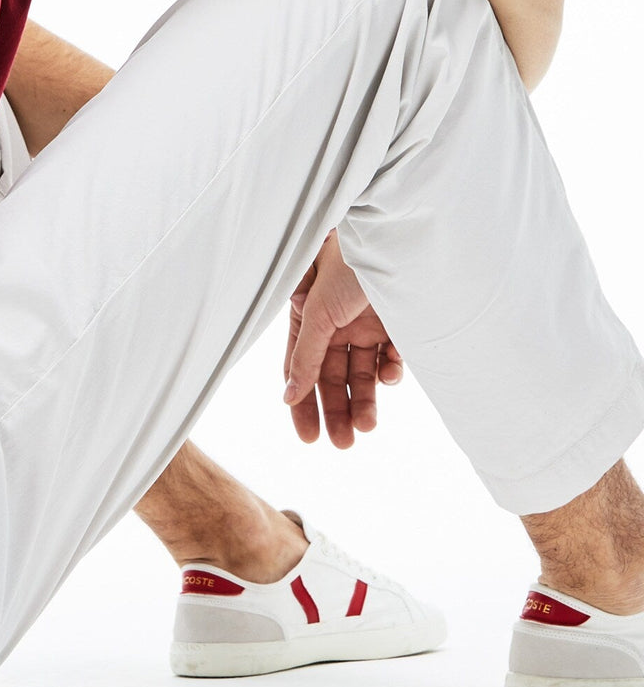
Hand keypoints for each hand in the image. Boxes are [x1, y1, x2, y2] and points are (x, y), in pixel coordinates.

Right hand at [282, 226, 403, 447]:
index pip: (302, 368)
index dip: (303, 401)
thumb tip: (287, 395)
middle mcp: (337, 324)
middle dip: (336, 410)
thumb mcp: (319, 314)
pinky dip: (391, 372)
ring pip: (364, 375)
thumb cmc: (348, 265)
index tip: (307, 437)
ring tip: (367, 427)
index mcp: (310, 318)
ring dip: (365, 401)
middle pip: (333, 377)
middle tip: (342, 444)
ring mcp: (367, 325)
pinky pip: (392, 359)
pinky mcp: (398, 327)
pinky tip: (389, 377)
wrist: (398, 242)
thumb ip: (305, 356)